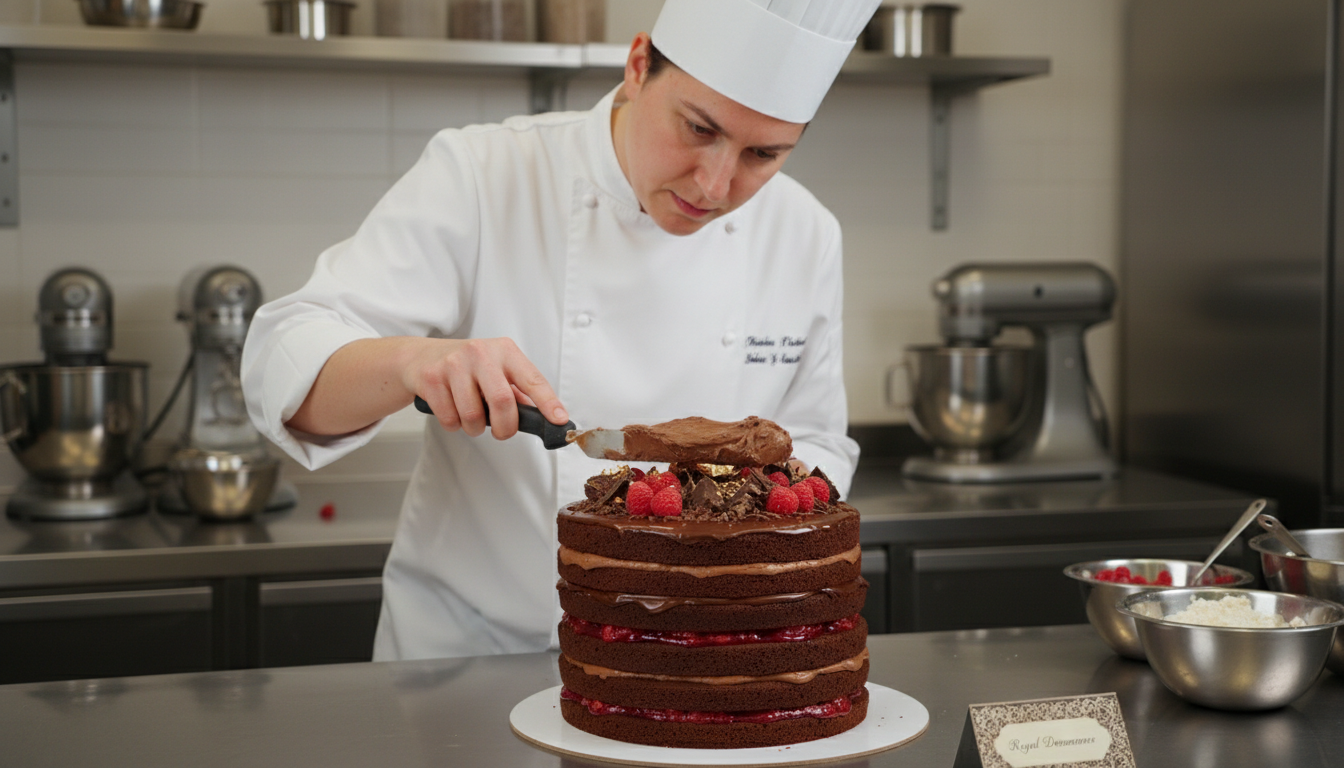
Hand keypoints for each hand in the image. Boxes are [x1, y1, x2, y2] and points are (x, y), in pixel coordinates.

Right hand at [405, 337, 567, 439]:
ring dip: (475, 428)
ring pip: (473, 415)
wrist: (419, 356)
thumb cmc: (466, 366)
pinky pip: (449, 419)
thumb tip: (542, 416)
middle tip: (503, 432)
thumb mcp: (495, 369)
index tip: (560, 420)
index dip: (548, 402)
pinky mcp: (432, 378)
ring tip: (472, 418)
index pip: (532, 379)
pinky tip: (452, 410)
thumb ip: (517, 391)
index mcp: (505, 351)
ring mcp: (454, 363)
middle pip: (502, 401)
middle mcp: (481, 353)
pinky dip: (454, 425)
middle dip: (505, 427)